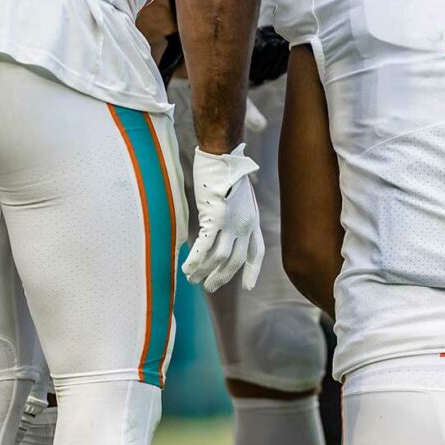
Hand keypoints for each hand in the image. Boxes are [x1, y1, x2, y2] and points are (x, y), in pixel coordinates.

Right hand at [184, 145, 264, 292]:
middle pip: (236, 260)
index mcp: (252, 219)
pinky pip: (205, 247)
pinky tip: (188, 268)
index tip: (248, 287)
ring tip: (194, 280)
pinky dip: (196, 260)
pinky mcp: (215, 219)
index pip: (257, 252)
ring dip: (206, 272)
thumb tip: (225, 223)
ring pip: (219, 258)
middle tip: (210, 288)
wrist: (223, 156)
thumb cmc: (228, 170)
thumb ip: (236, 211)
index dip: (253, 271)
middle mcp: (245, 225)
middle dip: (222, 277)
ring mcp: (231, 223)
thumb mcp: (240, 194)